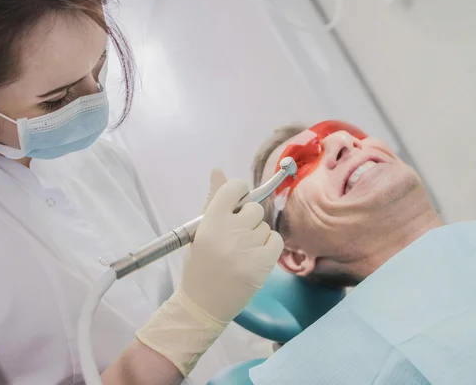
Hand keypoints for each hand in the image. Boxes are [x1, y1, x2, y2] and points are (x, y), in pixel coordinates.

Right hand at [182, 171, 283, 322]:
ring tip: (241, 252)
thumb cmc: (199, 265)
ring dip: (257, 236)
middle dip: (248, 220)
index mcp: (210, 221)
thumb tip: (218, 170)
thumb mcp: (199, 231)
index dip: (239, 193)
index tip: (237, 203)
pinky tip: (254, 257)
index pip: (234, 188)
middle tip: (235, 237)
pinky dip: (268, 248)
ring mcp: (247, 248)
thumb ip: (212, 200)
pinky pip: (276, 241)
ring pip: (265, 226)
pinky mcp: (262, 264)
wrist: (203, 305)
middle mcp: (229, 231)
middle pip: (254, 208)